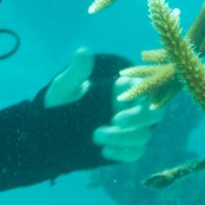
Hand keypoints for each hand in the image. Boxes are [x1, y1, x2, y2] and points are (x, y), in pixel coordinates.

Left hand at [43, 48, 162, 164]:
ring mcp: (129, 129)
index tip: (121, 99)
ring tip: (96, 136)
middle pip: (155, 113)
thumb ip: (76, 73)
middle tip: (114, 120)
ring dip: (124, 137)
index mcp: (121, 88)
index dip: (145, 92)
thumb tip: (83, 51)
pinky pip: (136, 152)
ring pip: (144, 135)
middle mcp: (130, 108)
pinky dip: (123, 153)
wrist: (50, 134)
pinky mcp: (124, 147)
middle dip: (139, 118)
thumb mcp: (64, 88)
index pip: (147, 86)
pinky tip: (104, 151)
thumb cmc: (59, 104)